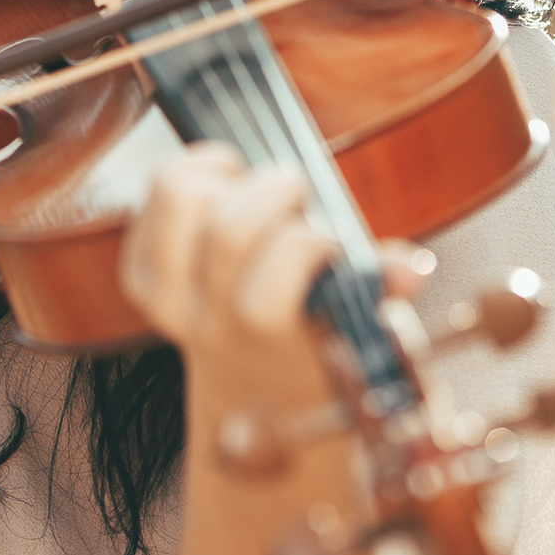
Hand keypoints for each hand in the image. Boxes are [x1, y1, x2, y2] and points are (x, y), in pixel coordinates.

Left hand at [119, 142, 427, 358]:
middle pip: (228, 232)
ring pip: (182, 199)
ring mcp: (165, 297)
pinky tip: (227, 180)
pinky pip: (158, 191)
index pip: (265, 294)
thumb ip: (381, 292)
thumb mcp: (358, 330)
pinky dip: (195, 168)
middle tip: (300, 193)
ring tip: (256, 187)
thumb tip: (413, 268)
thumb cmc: (318, 342)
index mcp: (263, 344)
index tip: (330, 243)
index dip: (307, 247)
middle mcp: (205, 323)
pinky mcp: (141, 268)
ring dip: (227, 176)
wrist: (256, 386)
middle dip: (275, 193)